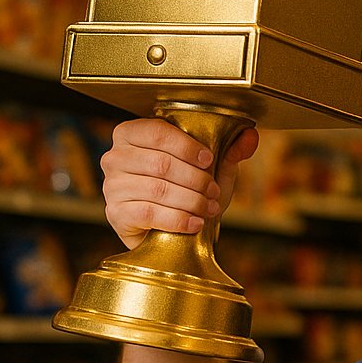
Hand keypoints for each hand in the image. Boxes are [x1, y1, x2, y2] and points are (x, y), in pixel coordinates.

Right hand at [100, 117, 259, 249]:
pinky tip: (195, 223)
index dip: (187, 147)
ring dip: (190, 200)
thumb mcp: (210, 169)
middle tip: (213, 191)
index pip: (158, 132)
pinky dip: (178, 219)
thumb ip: (229, 151)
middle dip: (195, 179)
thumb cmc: (185, 190)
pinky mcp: (115, 213)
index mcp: (131, 134)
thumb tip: (250, 136)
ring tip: (208, 207)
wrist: (167, 230)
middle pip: (160, 163)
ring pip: (157, 189)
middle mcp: (114, 157)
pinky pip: (149, 213)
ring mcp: (111, 186)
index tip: (209, 160)